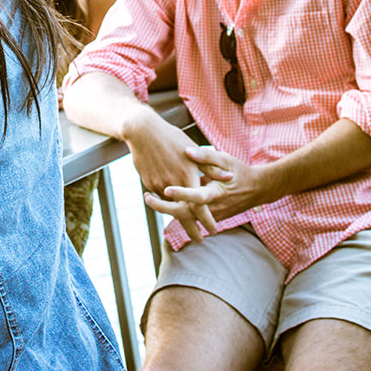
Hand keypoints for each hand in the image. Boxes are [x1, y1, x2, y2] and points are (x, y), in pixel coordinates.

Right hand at [123, 113, 219, 241]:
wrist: (142, 131)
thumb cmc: (172, 138)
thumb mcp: (194, 150)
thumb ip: (211, 167)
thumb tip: (229, 178)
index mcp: (187, 176)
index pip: (199, 206)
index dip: (207, 220)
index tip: (213, 230)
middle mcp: (173, 185)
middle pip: (183, 214)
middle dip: (191, 229)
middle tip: (198, 239)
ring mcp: (158, 185)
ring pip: (170, 204)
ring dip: (179, 212)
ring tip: (187, 219)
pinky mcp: (148, 183)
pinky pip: (160, 195)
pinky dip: (167, 199)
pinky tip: (171, 195)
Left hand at [154, 144, 268, 222]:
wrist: (257, 189)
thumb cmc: (240, 171)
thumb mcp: (226, 159)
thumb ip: (206, 156)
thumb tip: (187, 150)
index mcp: (216, 192)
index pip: (196, 196)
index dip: (181, 193)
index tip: (166, 188)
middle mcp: (213, 208)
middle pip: (184, 213)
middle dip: (163, 207)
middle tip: (146, 197)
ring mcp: (211, 215)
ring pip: (185, 216)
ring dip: (166, 208)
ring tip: (148, 196)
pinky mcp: (209, 216)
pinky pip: (190, 216)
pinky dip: (175, 209)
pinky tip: (162, 199)